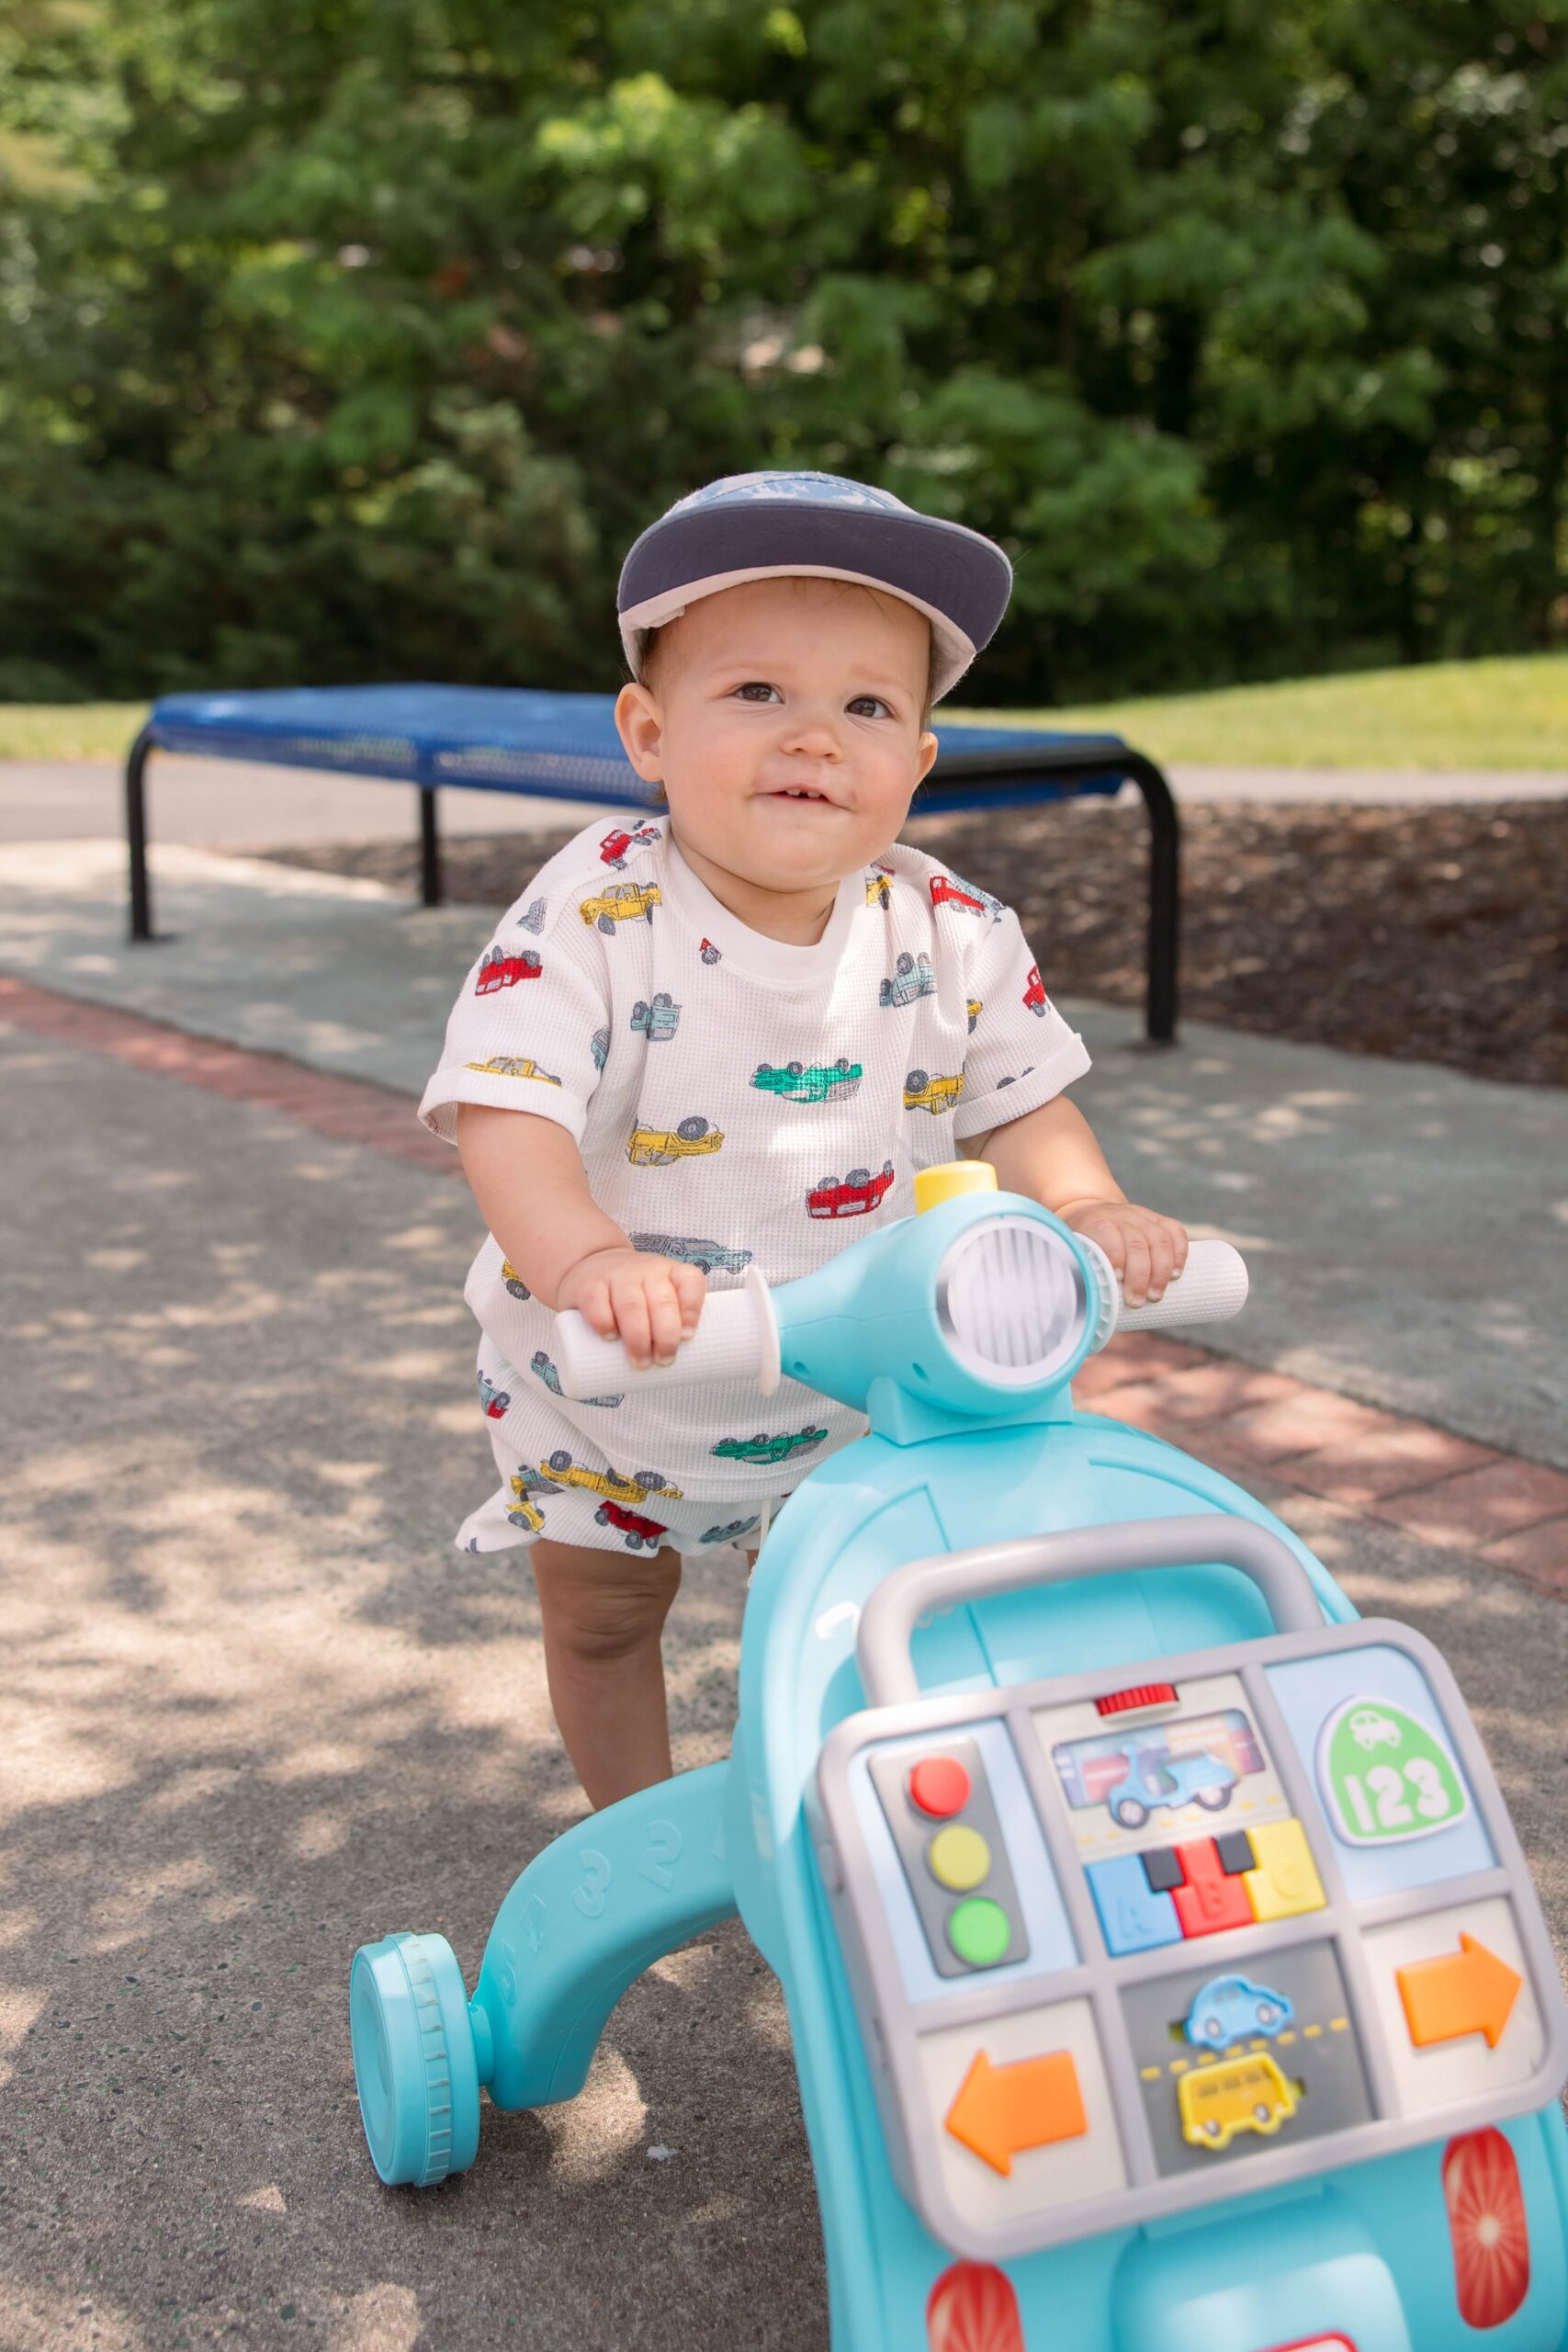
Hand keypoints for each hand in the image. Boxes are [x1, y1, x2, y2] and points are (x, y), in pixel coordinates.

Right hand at [555, 1246, 707, 1370]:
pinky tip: (609, 1337)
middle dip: (666, 1337)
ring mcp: (616, 1275)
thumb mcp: (656, 1298)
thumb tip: (684, 1366)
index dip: (692, 1310)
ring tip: (640, 1362)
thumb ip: (669, 1324)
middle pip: (662, 1302)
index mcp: (670, 1273)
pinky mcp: (588, 1284)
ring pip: (631, 1304)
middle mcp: (646, 1270)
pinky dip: (604, 1322)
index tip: (687, 1337)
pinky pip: (597, 1301)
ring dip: (638, 1338)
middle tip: (663, 1361)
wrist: (588, 1268)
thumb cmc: (632, 1296)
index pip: (691, 1282)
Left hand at [1059, 1199, 1187, 1307]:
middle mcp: (1121, 1216)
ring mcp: (1143, 1216)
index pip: (1108, 1233)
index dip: (1115, 1255)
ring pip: (1159, 1239)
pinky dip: (1180, 1253)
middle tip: (1137, 1302)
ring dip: (1161, 1270)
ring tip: (1156, 1295)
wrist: (1094, 1211)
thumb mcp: (1073, 1250)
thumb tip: (1085, 1307)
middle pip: (1136, 1243)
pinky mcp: (1159, 1220)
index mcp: (1096, 1221)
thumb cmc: (1083, 1242)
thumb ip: (1079, 1272)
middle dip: (1139, 1276)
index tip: (1117, 1280)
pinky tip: (1175, 1274)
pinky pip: (1176, 1231)